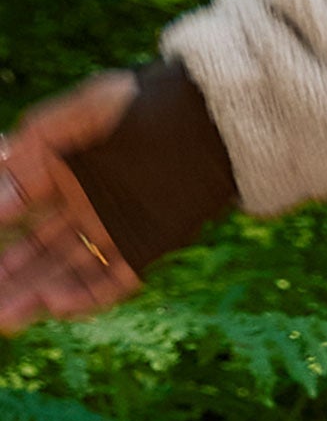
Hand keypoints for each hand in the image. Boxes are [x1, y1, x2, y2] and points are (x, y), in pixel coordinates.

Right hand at [0, 71, 145, 333]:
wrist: (212, 111)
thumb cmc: (143, 101)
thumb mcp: (78, 114)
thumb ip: (33, 151)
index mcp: (66, 173)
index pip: (18, 212)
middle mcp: (87, 205)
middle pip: (39, 251)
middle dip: (11, 278)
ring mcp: (118, 227)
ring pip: (70, 270)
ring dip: (37, 295)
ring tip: (5, 319)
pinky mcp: (150, 244)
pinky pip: (115, 277)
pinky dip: (88, 294)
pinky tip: (56, 304)